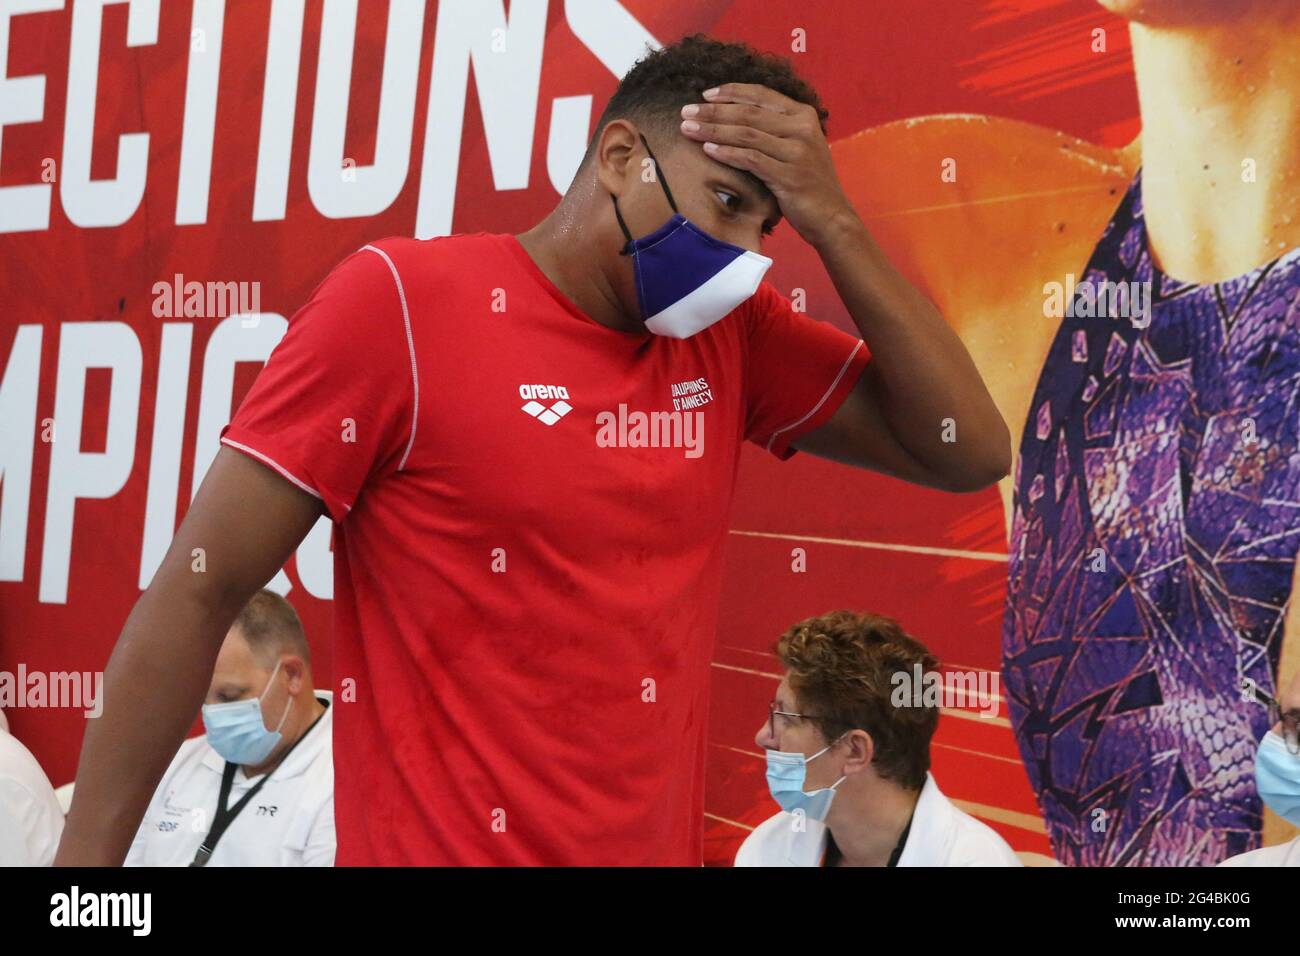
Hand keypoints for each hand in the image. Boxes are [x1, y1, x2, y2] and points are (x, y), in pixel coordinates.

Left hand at [678, 83, 859, 247]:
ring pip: (746, 133)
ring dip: (713, 129)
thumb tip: (734, 115)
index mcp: (803, 114)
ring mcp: (797, 151)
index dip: (731, 92)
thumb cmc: (807, 182)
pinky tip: (707, 149)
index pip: (761, 95)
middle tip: (686, 110)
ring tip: (688, 128)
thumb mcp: (796, 147)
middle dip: (714, 111)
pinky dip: (727, 153)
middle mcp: (802, 128)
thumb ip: (774, 129)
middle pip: (748, 112)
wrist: (830, 216)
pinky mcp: (789, 175)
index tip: (705, 94)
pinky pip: (751, 159)